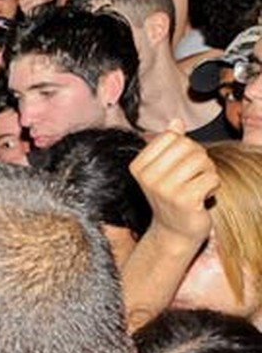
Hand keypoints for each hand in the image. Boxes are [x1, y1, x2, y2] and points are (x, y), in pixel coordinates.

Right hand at [129, 120, 218, 242]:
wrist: (174, 231)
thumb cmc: (172, 196)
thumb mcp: (165, 168)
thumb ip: (169, 144)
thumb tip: (176, 122)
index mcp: (138, 166)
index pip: (171, 136)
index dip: (184, 146)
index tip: (180, 165)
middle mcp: (148, 177)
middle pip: (188, 146)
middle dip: (199, 158)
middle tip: (193, 176)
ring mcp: (165, 189)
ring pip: (201, 160)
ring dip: (207, 172)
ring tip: (198, 185)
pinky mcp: (184, 200)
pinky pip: (211, 178)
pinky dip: (214, 186)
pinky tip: (204, 196)